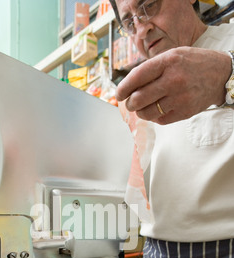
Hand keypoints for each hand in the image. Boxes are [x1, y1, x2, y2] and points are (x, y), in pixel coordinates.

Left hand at [115, 47, 231, 124]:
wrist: (220, 74)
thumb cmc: (192, 64)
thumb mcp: (172, 55)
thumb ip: (152, 68)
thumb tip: (128, 86)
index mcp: (168, 62)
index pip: (137, 77)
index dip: (123, 89)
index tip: (118, 95)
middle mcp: (173, 80)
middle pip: (138, 99)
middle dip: (129, 104)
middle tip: (130, 103)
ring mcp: (180, 98)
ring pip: (147, 113)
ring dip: (140, 112)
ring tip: (142, 107)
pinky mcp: (184, 112)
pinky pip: (159, 120)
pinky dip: (154, 117)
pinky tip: (157, 110)